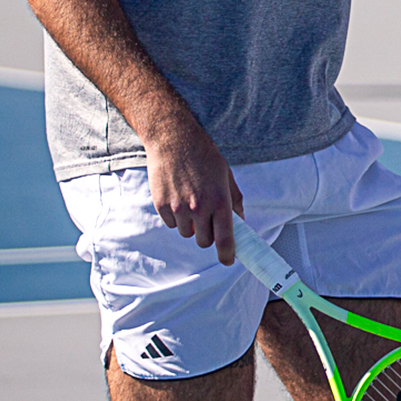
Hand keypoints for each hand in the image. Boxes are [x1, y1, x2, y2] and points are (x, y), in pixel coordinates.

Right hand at [146, 119, 243, 264]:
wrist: (173, 140)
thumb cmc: (204, 155)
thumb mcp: (226, 175)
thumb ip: (234, 200)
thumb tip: (239, 221)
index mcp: (219, 201)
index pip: (224, 238)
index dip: (227, 254)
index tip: (228, 260)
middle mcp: (199, 208)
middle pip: (204, 241)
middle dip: (208, 235)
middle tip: (208, 220)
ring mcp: (178, 208)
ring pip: (187, 233)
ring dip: (191, 225)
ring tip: (191, 201)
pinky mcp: (161, 206)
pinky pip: (172, 224)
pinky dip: (176, 217)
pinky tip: (178, 197)